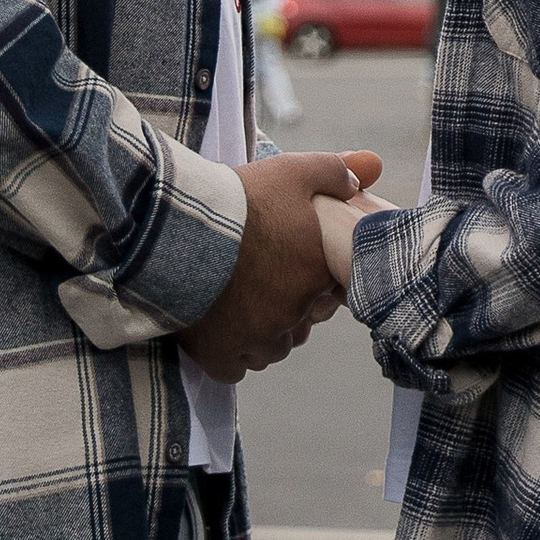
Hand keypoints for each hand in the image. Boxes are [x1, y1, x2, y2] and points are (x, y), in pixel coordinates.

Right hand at [180, 150, 383, 380]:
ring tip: (238, 304)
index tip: (286, 265)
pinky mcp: (219, 353)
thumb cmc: (241, 199)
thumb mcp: (294, 170)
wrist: (182, 228)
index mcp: (316, 273)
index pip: (328, 293)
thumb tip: (358, 182)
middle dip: (284, 308)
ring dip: (259, 334)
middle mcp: (292, 312)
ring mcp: (257, 337)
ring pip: (269, 349)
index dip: (309, 280)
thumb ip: (333, 173)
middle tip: (259, 281)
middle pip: (298, 323)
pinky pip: (234, 368)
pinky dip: (229, 355)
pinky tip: (220, 329)